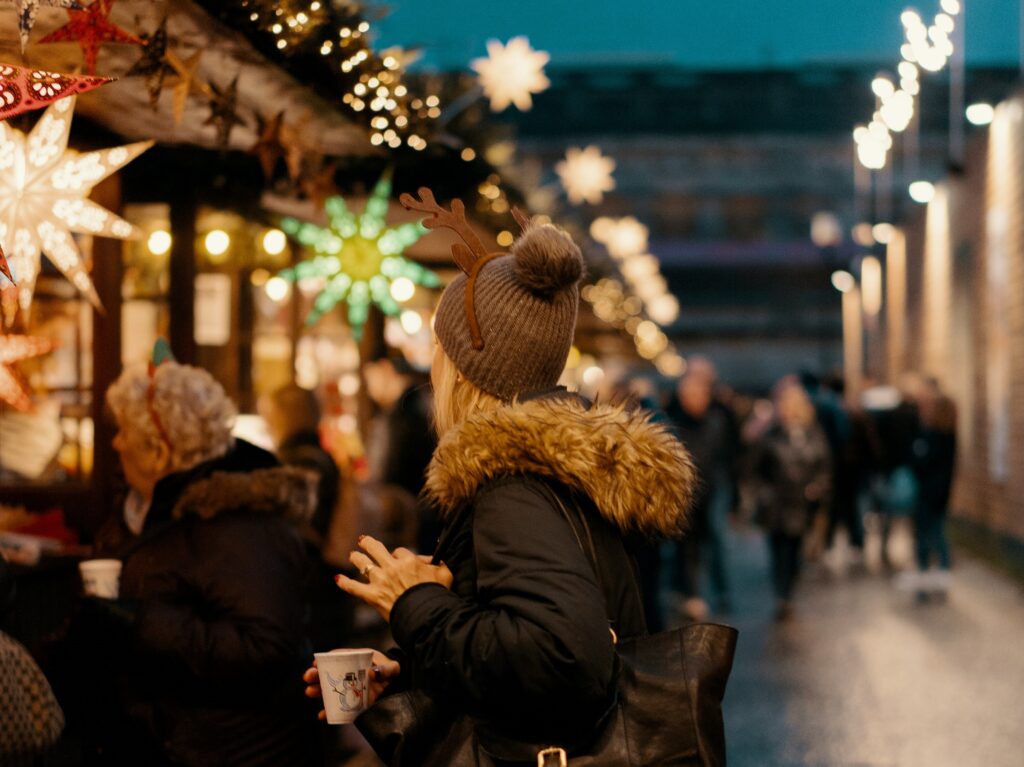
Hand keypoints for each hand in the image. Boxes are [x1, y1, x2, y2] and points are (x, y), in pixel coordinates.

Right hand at [303, 650, 400, 720]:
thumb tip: (371, 672)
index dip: (327, 659)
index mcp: (358, 660)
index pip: (340, 657)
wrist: (400, 690)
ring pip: (330, 689)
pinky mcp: (351, 704)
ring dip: (318, 690)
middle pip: (330, 673)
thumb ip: (386, 670)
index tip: (316, 663)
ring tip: (309, 692)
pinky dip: (329, 712)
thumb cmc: (394, 674)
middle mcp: (351, 674)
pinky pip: (337, 708)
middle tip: (307, 677)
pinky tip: (321, 715)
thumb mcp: (393, 669)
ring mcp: (350, 689)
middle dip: (317, 675)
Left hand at [336, 535, 452, 620]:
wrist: (426, 615)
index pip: (399, 551)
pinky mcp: (372, 596)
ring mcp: (380, 581)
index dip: (399, 555)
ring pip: (363, 564)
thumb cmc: (436, 595)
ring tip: (352, 555)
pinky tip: (337, 578)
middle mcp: (392, 567)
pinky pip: (354, 588)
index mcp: (409, 560)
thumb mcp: (445, 574)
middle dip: (368, 544)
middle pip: (375, 549)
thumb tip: (434, 559)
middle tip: (363, 541)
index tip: (399, 560)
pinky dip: (344, 583)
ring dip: (356, 558)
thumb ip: (439, 562)